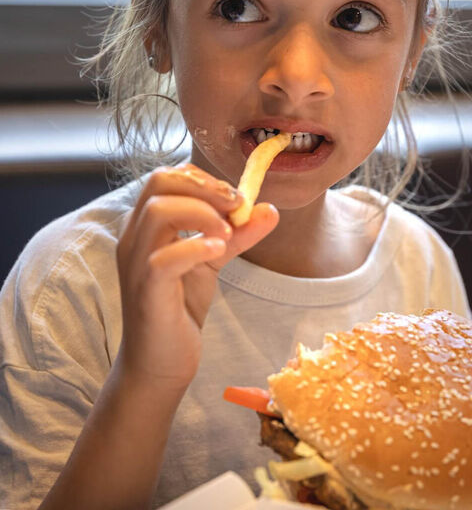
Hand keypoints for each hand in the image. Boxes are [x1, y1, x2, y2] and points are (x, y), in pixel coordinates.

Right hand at [116, 164, 278, 389]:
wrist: (160, 362)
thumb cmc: (179, 307)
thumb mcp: (212, 261)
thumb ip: (237, 235)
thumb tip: (269, 209)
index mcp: (146, 225)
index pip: (168, 177)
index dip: (205, 179)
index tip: (235, 198)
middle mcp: (135, 236)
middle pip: (160, 182)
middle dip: (205, 186)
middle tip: (236, 205)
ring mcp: (137, 263)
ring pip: (159, 212)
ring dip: (203, 213)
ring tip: (227, 234)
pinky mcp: (147, 290)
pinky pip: (164, 259)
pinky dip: (196, 247)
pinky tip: (218, 250)